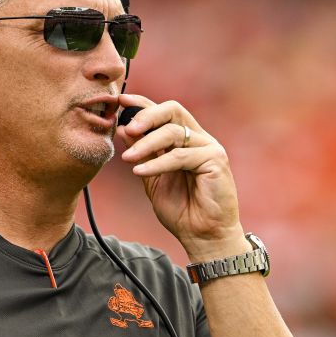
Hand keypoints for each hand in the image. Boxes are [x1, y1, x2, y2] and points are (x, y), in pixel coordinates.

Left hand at [117, 94, 247, 259]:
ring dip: (146, 144)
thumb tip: (123, 129)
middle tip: (127, 127)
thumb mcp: (152, 178)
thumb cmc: (181, 210)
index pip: (164, 112)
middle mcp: (199, 139)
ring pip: (174, 132)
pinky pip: (180, 156)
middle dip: (146, 115)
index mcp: (186, 140)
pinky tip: (140, 172)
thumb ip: (141, 154)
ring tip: (128, 159)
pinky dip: (157, 163)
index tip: (120, 100)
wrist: (202, 236)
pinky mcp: (216, 161)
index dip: (142, 104)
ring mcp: (210, 148)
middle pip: (173, 110)